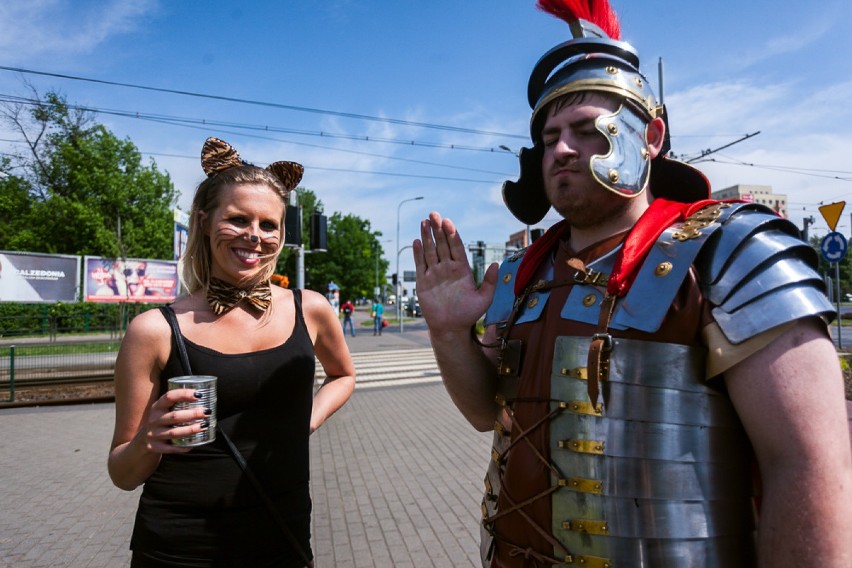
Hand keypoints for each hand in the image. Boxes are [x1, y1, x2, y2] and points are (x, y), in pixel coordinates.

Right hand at [136, 388, 210, 453]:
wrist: (141, 441)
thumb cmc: (160, 422)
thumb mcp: (163, 411)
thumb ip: (178, 405)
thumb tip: (205, 399)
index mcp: (157, 407)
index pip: (169, 397)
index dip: (184, 394)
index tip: (199, 395)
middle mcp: (153, 419)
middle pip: (174, 416)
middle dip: (193, 414)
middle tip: (207, 412)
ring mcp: (153, 434)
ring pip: (174, 432)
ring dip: (190, 430)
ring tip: (204, 426)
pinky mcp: (154, 447)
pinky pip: (170, 448)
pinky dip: (182, 447)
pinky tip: (193, 444)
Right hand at [413, 212, 497, 334]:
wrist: (451, 329)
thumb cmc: (468, 315)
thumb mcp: (485, 299)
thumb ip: (491, 282)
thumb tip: (497, 264)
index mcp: (462, 269)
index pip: (456, 247)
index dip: (452, 234)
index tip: (448, 222)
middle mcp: (447, 268)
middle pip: (442, 244)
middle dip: (438, 229)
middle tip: (434, 214)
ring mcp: (435, 274)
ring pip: (430, 251)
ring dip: (427, 236)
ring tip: (424, 222)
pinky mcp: (423, 282)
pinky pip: (420, 265)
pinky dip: (418, 253)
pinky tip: (417, 241)